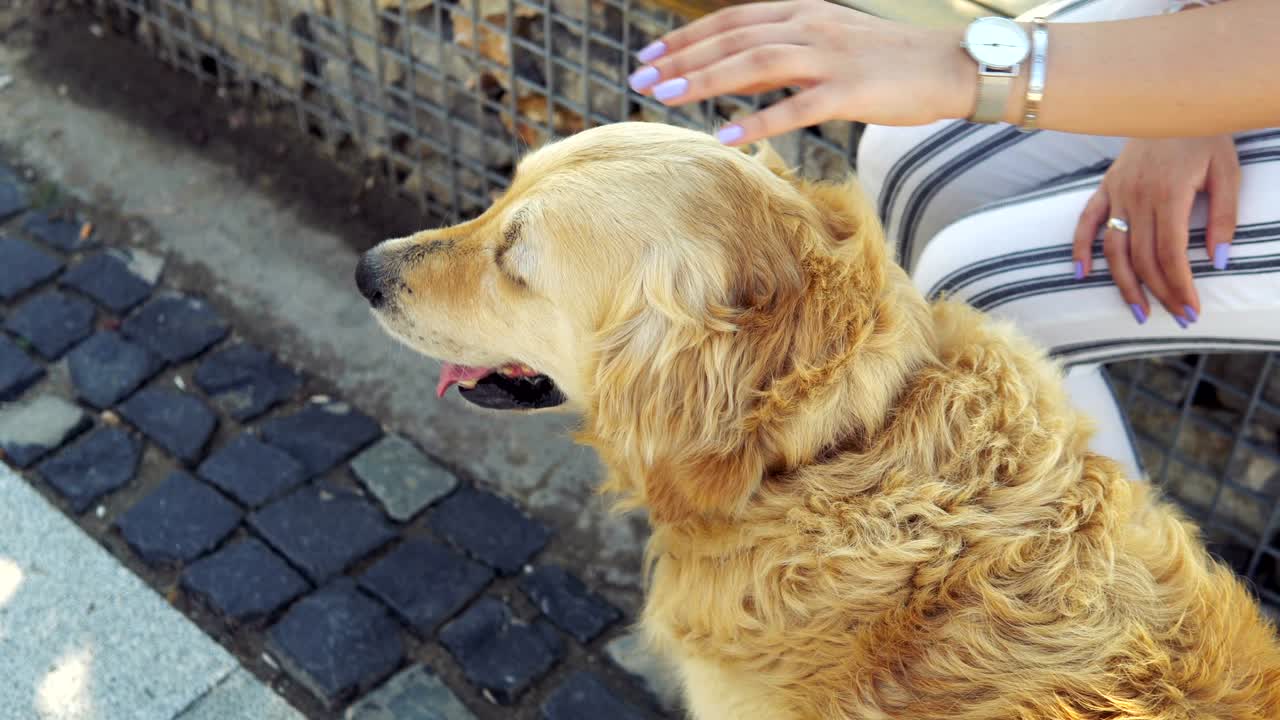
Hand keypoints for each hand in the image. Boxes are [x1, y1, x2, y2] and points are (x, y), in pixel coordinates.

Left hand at [627, 0, 973, 144]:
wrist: (951, 67)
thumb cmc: (889, 63)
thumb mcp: (829, 46)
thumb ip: (784, 57)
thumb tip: (735, 72)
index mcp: (803, 13)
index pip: (732, 21)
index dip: (687, 38)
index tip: (651, 56)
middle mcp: (809, 27)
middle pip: (732, 39)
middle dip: (681, 59)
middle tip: (639, 79)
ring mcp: (828, 57)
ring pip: (752, 65)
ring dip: (703, 80)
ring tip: (663, 97)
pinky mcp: (848, 91)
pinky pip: (792, 108)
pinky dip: (754, 121)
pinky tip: (722, 134)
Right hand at [1072, 136, 1239, 326]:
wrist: (1174, 100)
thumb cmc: (1206, 136)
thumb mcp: (1227, 173)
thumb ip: (1224, 217)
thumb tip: (1218, 261)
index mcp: (1168, 195)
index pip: (1170, 254)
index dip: (1179, 286)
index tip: (1190, 310)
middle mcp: (1137, 198)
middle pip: (1142, 258)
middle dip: (1159, 293)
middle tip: (1174, 318)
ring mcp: (1117, 193)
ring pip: (1114, 249)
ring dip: (1124, 284)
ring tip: (1137, 312)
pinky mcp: (1105, 187)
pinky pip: (1086, 221)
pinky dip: (1080, 248)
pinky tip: (1081, 274)